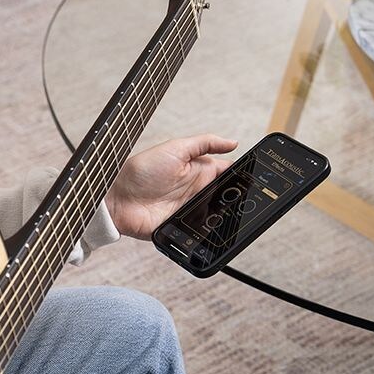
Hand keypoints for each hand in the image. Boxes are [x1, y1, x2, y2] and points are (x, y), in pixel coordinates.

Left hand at [106, 134, 237, 238]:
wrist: (117, 198)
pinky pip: (200, 231)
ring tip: (235, 213)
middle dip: (237, 198)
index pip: (228, 173)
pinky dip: (209, 230)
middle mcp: (196, 190)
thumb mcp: (175, 148)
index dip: (242, 175)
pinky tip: (216, 228)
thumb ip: (204, 143)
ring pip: (217, 215)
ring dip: (225, 215)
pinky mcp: (181, 227)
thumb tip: (233, 142)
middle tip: (249, 199)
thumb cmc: (141, 170)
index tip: (256, 178)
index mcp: (198, 170)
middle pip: (226, 196)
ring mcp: (189, 210)